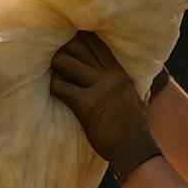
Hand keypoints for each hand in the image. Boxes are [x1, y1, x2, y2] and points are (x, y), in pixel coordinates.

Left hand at [50, 31, 161, 182]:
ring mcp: (99, 90)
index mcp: (119, 72)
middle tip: (55, 58)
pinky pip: (61, 88)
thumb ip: (117, 79)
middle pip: (79, 47)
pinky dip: (54, 87)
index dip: (79, 38)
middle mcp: (110, 76)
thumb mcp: (130, 94)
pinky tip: (53, 91)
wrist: (133, 149)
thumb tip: (105, 69)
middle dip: (63, 50)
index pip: (96, 43)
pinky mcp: (87, 106)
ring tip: (53, 74)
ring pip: (66, 63)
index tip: (67, 39)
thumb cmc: (129, 125)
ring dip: (55, 67)